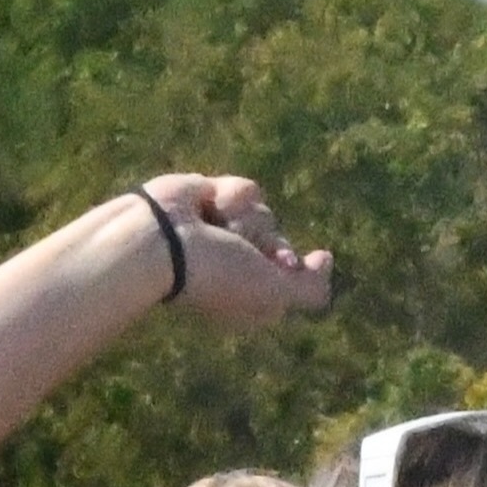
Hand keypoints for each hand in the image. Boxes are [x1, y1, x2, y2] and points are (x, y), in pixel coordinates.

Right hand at [137, 173, 334, 330]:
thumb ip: (310, 288)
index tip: (280, 265)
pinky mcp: (212, 202)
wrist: (161, 241)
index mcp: (249, 296)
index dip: (289, 265)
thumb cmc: (214, 274)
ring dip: (241, 218)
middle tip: (236, 248)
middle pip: (279, 240)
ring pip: (264, 212)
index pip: (292, 272)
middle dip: (263, 239)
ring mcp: (224, 234)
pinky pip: (245, 190)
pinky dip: (227, 197)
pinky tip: (202, 207)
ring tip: (210, 226)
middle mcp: (237, 266)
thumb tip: (326, 259)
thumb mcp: (272, 293)